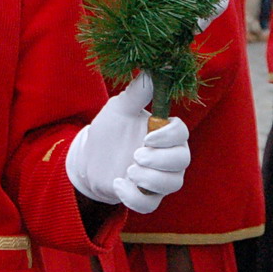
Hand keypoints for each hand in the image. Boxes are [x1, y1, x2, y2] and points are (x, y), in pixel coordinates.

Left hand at [66, 72, 191, 213]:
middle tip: (136, 155)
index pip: (182, 134)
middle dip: (160, 160)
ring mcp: (159, 178)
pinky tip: (118, 184)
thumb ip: (137, 92)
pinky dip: (134, 197)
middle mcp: (168, 156)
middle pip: (183, 160)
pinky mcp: (146, 197)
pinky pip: (150, 204)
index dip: (169, 137)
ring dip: (150, 179)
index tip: (147, 136)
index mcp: (165, 132)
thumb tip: (153, 67)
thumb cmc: (110, 129)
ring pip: (172, 184)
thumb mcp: (119, 108)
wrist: (90, 158)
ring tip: (128, 170)